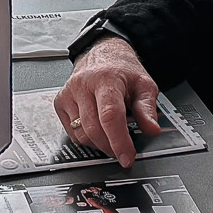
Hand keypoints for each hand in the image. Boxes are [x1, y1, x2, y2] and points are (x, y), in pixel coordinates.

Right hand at [54, 37, 163, 166]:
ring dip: (99, 144)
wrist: (101, 55)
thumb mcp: (144, 85)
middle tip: (124, 151)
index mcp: (105, 79)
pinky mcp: (60, 103)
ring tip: (113, 137)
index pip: (110, 115)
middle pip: (94, 129)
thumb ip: (147, 109)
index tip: (127, 157)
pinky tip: (98, 130)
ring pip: (81, 135)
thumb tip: (152, 130)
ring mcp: (68, 95)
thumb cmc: (122, 71)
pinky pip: (73, 134)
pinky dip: (87, 139)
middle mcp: (82, 85)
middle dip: (111, 147)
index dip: (119, 141)